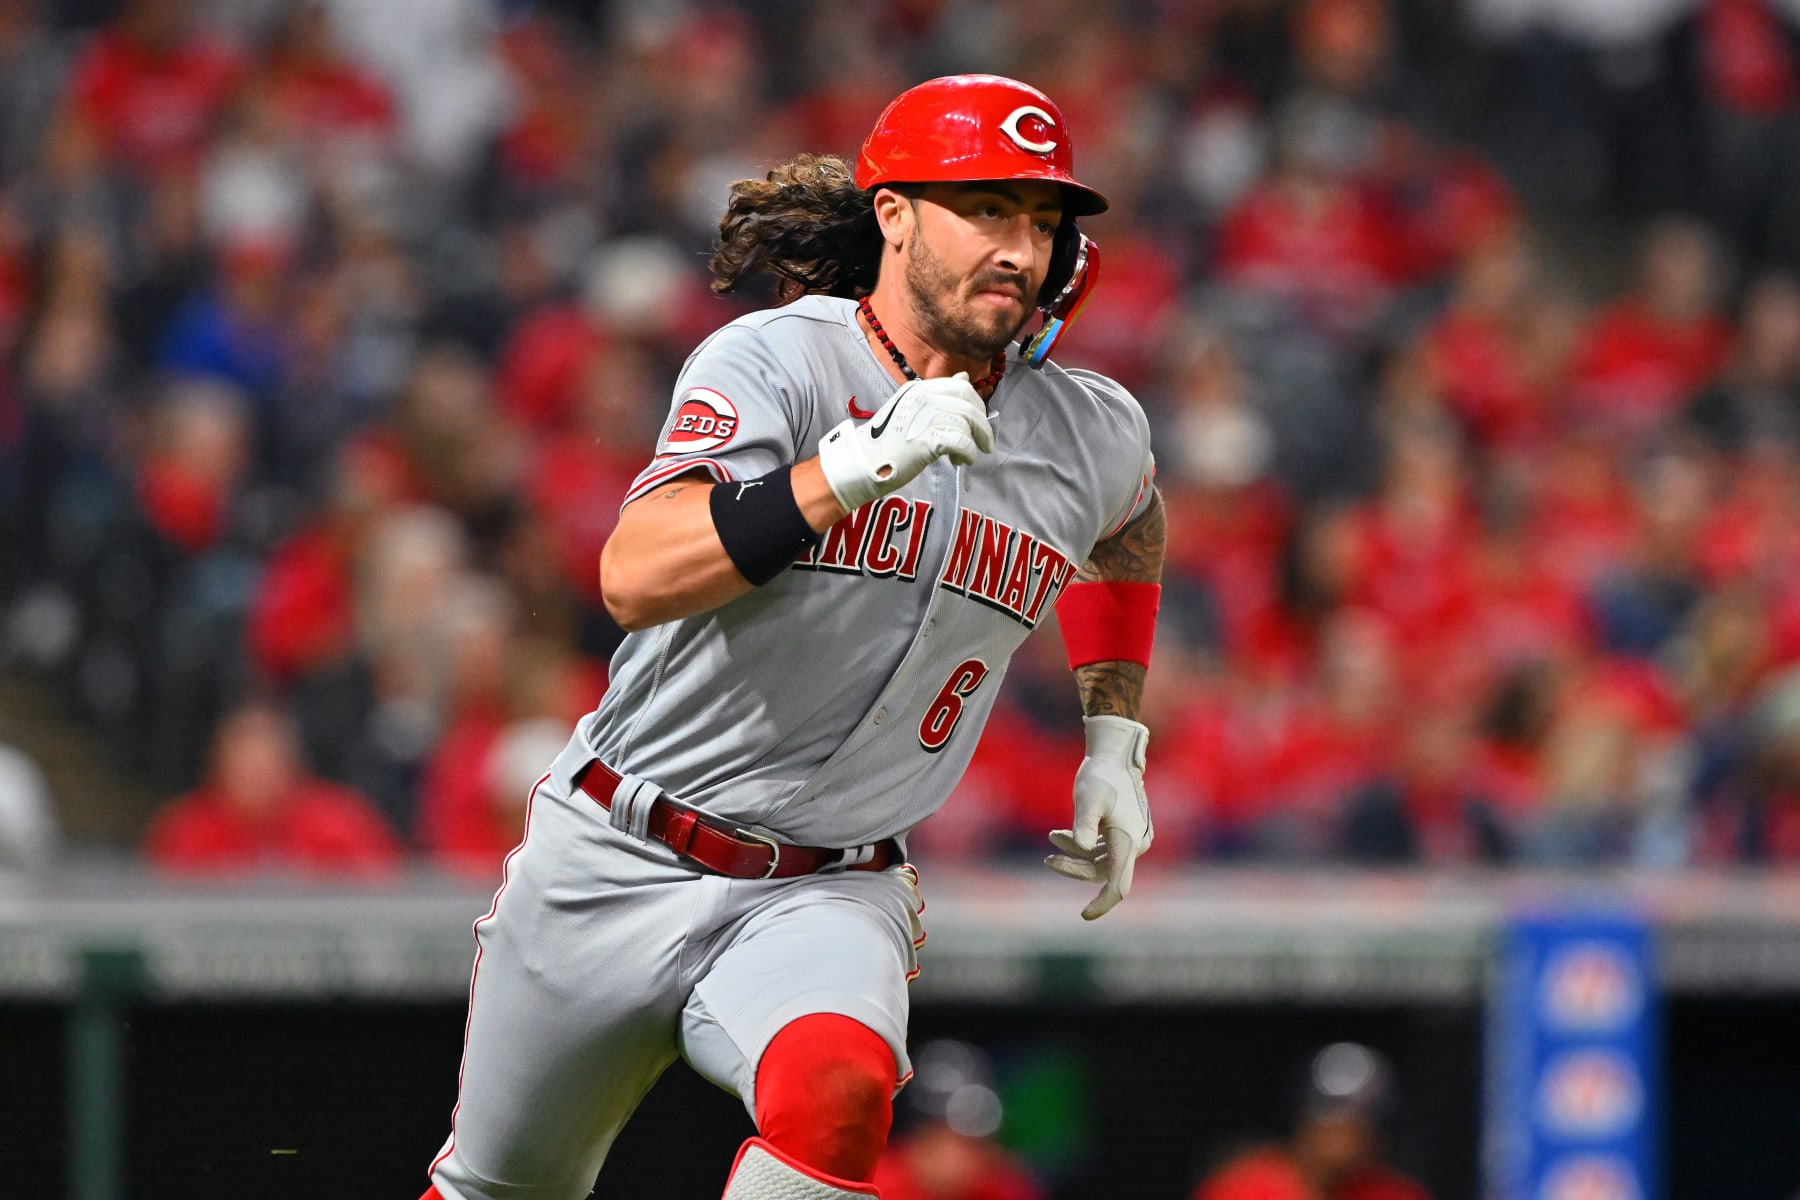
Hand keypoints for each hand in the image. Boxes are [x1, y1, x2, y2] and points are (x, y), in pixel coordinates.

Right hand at [816, 372, 993, 510]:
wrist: (863, 463)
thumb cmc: (887, 442)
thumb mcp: (911, 410)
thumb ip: (937, 396)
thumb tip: (963, 377)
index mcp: (918, 389)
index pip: (961, 387)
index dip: (977, 405)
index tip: (979, 422)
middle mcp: (922, 398)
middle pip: (968, 403)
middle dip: (982, 424)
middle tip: (985, 442)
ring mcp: (924, 417)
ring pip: (967, 423)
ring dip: (975, 442)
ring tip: (966, 456)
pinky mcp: (926, 439)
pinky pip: (962, 443)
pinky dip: (968, 454)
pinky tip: (961, 461)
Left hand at [1045, 715, 1151, 919]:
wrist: (1114, 756)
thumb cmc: (1101, 775)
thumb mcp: (1087, 799)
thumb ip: (1084, 824)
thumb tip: (1080, 847)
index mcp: (1128, 842)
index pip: (1118, 885)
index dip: (1102, 903)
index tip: (1083, 916)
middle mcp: (1134, 845)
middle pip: (1102, 872)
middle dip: (1075, 868)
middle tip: (1048, 860)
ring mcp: (1129, 839)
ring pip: (1100, 861)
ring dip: (1075, 855)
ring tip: (1052, 839)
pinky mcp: (1122, 832)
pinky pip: (1101, 849)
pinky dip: (1081, 845)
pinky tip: (1058, 835)